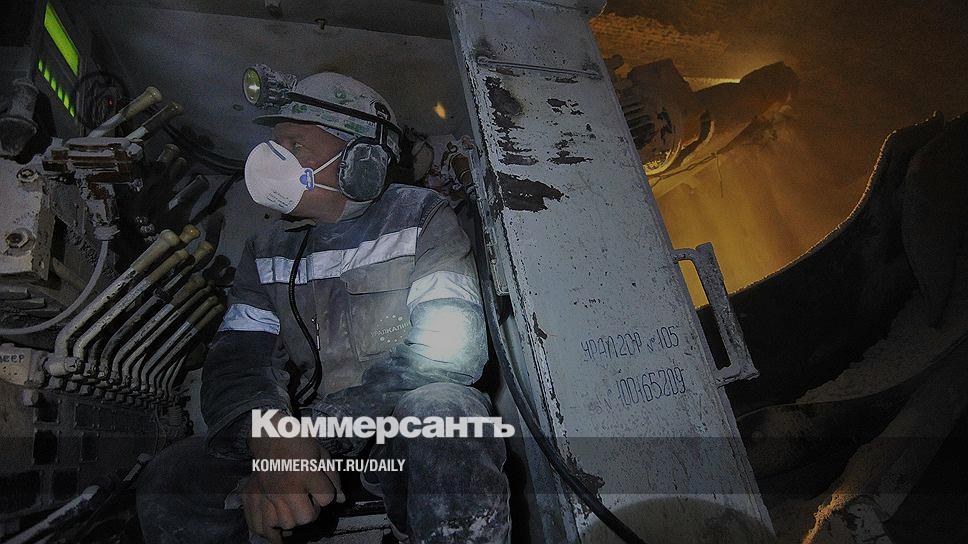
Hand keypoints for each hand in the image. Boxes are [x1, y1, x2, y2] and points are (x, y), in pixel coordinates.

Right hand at [243, 416, 342, 542]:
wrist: (271, 434)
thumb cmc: (300, 442)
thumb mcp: (322, 455)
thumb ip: (333, 478)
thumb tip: (342, 500)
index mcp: (308, 473)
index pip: (326, 498)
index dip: (327, 495)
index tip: (321, 486)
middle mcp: (290, 486)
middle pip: (306, 517)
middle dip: (312, 511)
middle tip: (310, 500)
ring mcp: (274, 492)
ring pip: (288, 522)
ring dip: (295, 516)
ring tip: (296, 504)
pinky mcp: (261, 495)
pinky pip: (269, 520)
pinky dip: (277, 521)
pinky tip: (283, 513)